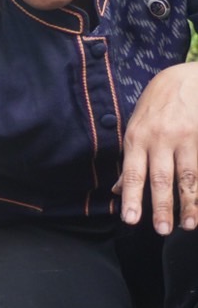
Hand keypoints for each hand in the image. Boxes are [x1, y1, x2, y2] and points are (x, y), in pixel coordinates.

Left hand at [117, 62, 197, 233]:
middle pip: (162, 178)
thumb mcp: (135, 129)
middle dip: (162, 207)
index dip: (133, 198)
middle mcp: (161, 139)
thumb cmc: (156, 107)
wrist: (185, 77)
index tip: (130, 220)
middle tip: (163, 230)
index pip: (134, 174)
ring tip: (189, 224)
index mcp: (137, 139)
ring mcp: (187, 137)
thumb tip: (118, 190)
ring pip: (189, 176)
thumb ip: (130, 161)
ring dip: (190, 202)